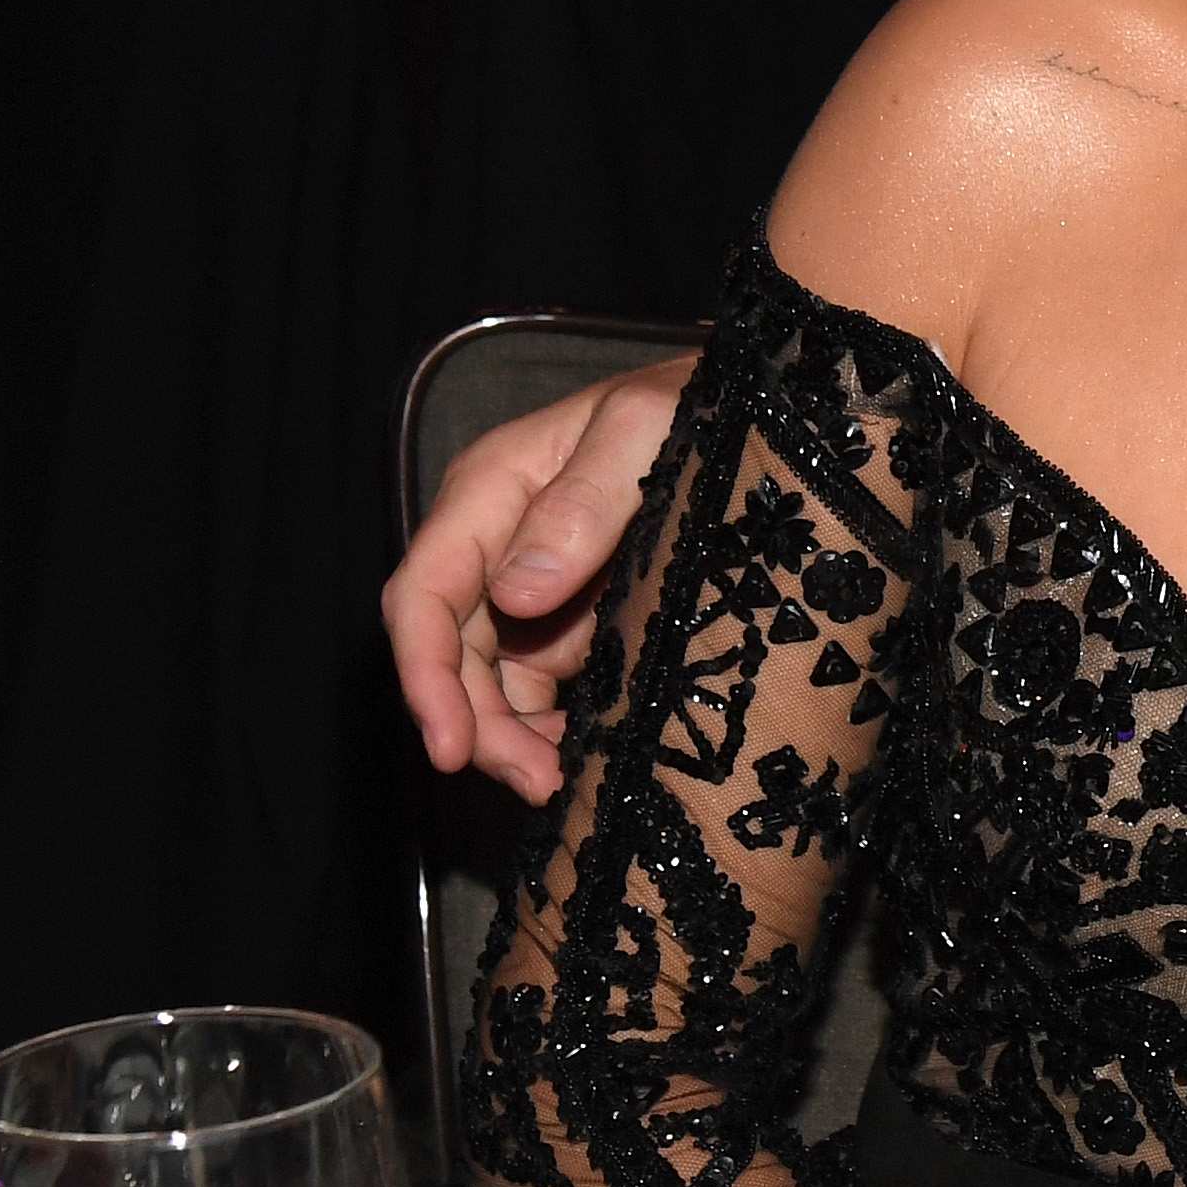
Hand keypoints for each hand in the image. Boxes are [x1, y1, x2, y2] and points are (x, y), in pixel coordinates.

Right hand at [374, 356, 692, 802]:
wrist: (764, 406)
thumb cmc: (700, 401)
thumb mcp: (643, 428)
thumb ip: (580, 505)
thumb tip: (518, 595)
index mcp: (490, 491)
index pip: (422, 594)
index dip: (423, 677)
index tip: (448, 748)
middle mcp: (499, 543)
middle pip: (453, 656)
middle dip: (481, 728)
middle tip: (540, 786)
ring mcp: (537, 584)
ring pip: (497, 683)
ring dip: (519, 740)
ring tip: (569, 786)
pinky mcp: (580, 616)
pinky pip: (548, 685)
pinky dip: (559, 727)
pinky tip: (594, 757)